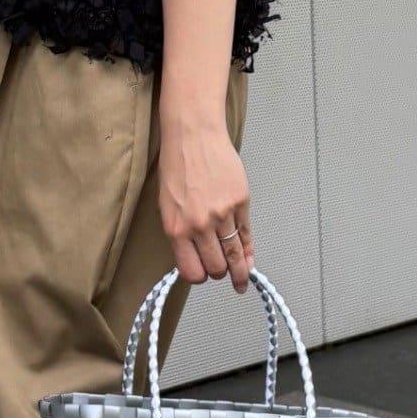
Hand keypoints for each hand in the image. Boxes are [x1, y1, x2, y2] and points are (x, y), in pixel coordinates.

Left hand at [158, 117, 254, 291]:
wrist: (193, 137)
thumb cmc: (176, 167)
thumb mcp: (167, 206)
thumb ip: (180, 233)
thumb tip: (196, 255)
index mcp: (176, 229)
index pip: (191, 270)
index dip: (199, 277)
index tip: (203, 276)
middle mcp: (199, 225)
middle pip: (216, 266)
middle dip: (221, 274)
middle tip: (225, 276)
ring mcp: (222, 214)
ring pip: (234, 254)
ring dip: (240, 271)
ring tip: (242, 280)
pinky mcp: (241, 202)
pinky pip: (246, 234)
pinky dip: (249, 250)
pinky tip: (249, 259)